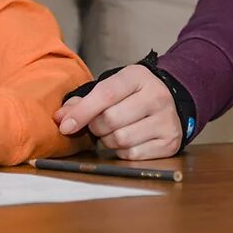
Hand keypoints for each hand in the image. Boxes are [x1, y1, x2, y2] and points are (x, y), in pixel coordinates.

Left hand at [54, 64, 181, 160]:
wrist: (172, 100)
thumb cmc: (133, 94)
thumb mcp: (112, 87)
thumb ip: (84, 101)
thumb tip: (60, 118)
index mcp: (138, 77)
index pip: (106, 94)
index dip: (82, 112)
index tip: (65, 125)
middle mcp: (157, 96)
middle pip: (111, 120)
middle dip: (95, 127)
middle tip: (97, 125)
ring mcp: (166, 120)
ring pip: (121, 140)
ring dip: (108, 141)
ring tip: (112, 132)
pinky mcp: (170, 142)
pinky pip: (133, 155)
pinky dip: (122, 152)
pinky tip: (126, 141)